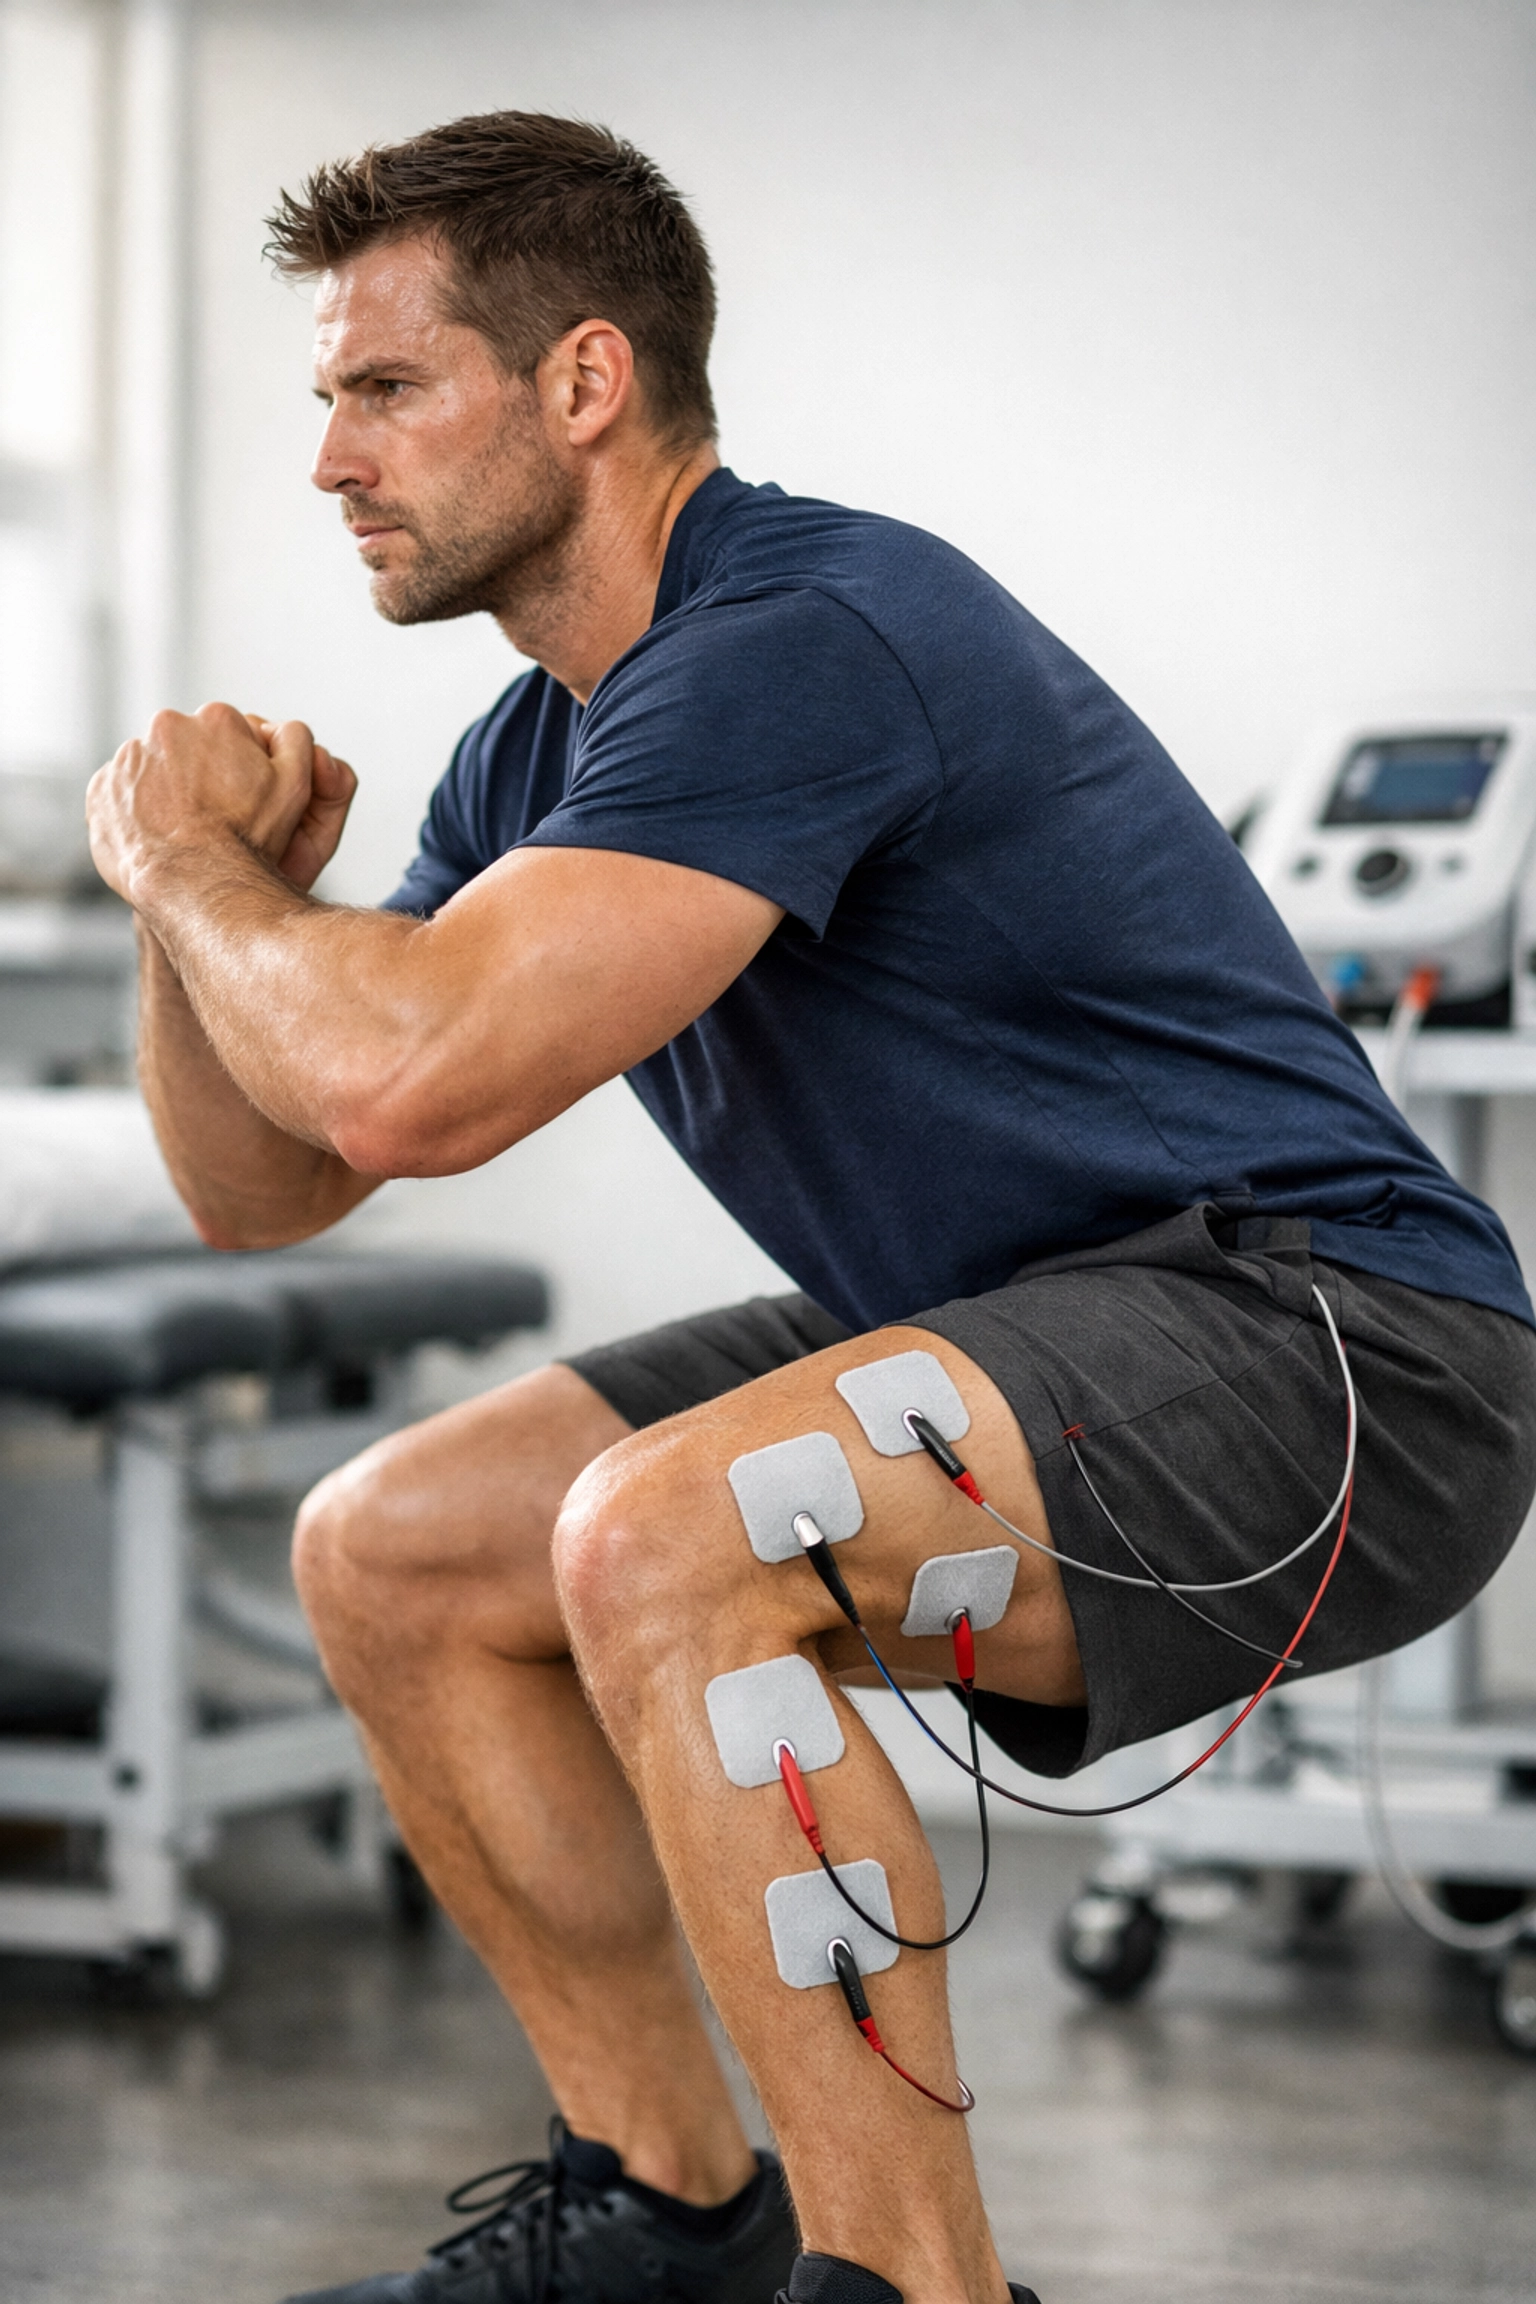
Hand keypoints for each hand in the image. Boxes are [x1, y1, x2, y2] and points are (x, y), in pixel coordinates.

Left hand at [87, 703, 355, 904]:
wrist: (195, 882)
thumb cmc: (248, 839)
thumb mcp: (297, 786)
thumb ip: (296, 742)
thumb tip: (283, 729)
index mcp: (217, 719)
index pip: (229, 734)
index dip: (239, 767)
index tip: (240, 797)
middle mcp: (167, 727)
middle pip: (186, 747)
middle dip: (198, 773)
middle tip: (214, 816)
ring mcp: (128, 758)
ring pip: (150, 770)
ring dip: (164, 791)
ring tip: (185, 830)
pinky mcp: (101, 789)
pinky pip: (119, 796)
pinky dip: (133, 812)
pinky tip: (156, 836)